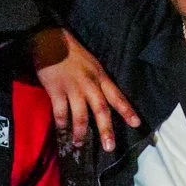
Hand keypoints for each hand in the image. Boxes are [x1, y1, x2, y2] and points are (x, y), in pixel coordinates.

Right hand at [29, 27, 140, 151]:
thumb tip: (100, 101)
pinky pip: (60, 111)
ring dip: (81, 131)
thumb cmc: (70, 51)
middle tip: (110, 147)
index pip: (117, 96)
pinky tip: (62, 131)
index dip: (127, 110)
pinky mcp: (55, 89)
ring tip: (80, 144)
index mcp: (100, 76)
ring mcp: (72, 87)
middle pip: (101, 109)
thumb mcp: (90, 63)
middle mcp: (89, 83)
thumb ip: (95, 81)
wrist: (49, 38)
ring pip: (80, 114)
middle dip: (106, 129)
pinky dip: (62, 123)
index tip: (137, 124)